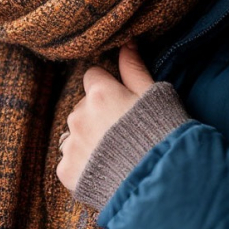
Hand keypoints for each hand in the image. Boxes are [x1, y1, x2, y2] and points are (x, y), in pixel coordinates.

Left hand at [56, 41, 154, 191]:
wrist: (160, 185)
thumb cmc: (162, 136)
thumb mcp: (155, 96)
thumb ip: (134, 69)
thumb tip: (127, 43)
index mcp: (100, 93)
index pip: (93, 77)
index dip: (108, 88)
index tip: (122, 103)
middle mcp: (79, 115)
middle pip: (83, 106)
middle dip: (97, 115)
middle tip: (123, 133)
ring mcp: (71, 143)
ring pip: (75, 133)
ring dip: (88, 139)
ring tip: (115, 155)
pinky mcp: (66, 170)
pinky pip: (70, 161)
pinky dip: (84, 165)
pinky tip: (106, 172)